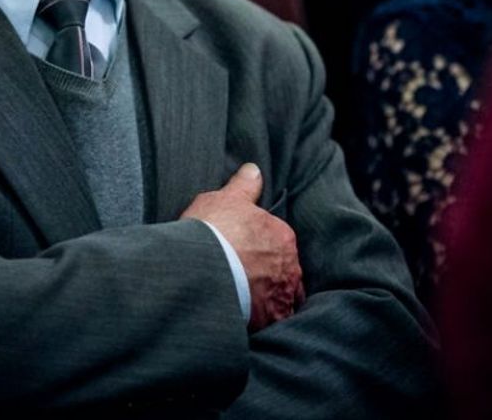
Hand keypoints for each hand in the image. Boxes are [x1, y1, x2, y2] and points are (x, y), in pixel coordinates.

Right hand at [181, 163, 303, 331]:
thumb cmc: (213, 230)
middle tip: (245, 278)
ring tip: (246, 301)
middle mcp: (289, 267)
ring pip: (282, 298)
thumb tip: (254, 170)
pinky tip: (247, 319)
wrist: (201, 270)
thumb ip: (244, 186)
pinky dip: (263, 321)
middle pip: (283, 272)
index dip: (260, 248)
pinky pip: (272, 322)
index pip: (278, 243)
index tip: (245, 253)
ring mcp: (282, 296)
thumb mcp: (225, 199)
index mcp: (283, 236)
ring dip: (269, 299)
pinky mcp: (270, 321)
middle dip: (269, 275)